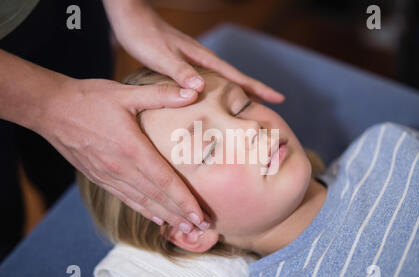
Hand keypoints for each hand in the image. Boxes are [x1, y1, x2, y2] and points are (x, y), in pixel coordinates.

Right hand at [37, 77, 209, 233]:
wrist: (50, 110)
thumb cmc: (89, 99)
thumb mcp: (126, 93)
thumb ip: (160, 95)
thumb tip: (192, 91)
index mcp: (131, 148)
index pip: (164, 181)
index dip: (184, 200)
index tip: (199, 215)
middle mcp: (120, 168)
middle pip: (156, 197)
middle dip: (180, 214)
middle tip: (201, 228)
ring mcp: (108, 176)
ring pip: (141, 202)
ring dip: (164, 216)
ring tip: (183, 228)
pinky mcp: (98, 178)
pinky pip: (125, 198)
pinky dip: (142, 209)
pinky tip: (155, 217)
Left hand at [102, 0, 284, 102]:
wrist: (131, 18)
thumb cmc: (144, 36)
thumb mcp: (160, 56)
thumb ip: (180, 72)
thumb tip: (201, 89)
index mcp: (203, 59)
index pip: (237, 76)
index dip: (258, 88)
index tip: (279, 98)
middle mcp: (203, 60)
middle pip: (237, 78)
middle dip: (256, 92)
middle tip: (272, 107)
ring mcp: (196, 61)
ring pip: (225, 79)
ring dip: (240, 92)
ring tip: (250, 106)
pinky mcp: (186, 63)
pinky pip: (211, 80)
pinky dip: (220, 90)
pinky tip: (216, 98)